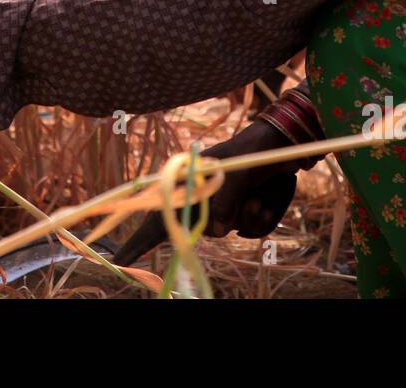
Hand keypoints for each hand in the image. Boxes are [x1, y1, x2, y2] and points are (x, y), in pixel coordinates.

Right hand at [112, 117, 319, 264]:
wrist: (286, 145)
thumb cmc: (255, 151)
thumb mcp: (236, 171)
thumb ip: (224, 200)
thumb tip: (218, 229)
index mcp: (191, 181)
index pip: (158, 214)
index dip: (138, 241)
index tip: (120, 260)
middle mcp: (205, 196)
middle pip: (199, 228)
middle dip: (221, 220)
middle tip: (242, 200)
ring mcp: (227, 207)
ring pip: (230, 232)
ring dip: (248, 216)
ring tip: (259, 196)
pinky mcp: (246, 214)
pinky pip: (250, 232)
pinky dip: (262, 219)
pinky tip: (267, 201)